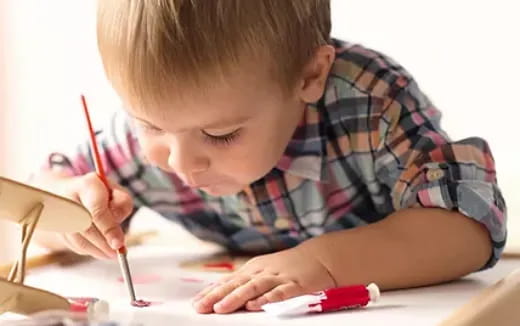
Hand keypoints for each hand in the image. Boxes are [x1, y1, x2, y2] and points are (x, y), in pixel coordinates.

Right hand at [34, 172, 133, 258]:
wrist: (68, 190)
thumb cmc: (98, 191)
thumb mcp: (116, 190)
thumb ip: (122, 203)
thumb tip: (117, 222)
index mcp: (86, 186)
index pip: (97, 210)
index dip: (109, 229)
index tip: (118, 244)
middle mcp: (68, 199)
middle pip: (87, 228)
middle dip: (103, 243)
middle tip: (116, 253)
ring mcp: (59, 214)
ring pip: (78, 240)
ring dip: (97, 250)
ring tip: (111, 254)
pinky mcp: (56, 228)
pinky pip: (73, 244)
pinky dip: (89, 250)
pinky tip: (100, 250)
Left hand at [192, 245, 335, 313]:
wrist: (320, 257)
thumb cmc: (288, 267)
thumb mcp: (264, 271)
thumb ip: (245, 283)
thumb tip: (220, 295)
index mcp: (254, 269)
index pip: (228, 281)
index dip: (211, 291)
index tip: (195, 302)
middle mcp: (263, 271)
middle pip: (236, 284)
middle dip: (216, 296)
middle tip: (200, 307)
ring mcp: (279, 277)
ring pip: (254, 287)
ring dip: (236, 297)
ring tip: (221, 308)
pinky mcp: (295, 284)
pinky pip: (280, 292)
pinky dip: (267, 298)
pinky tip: (256, 305)